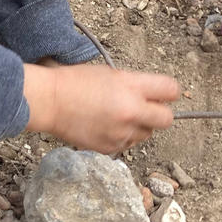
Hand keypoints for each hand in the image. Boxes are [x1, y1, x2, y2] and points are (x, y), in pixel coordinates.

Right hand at [23, 62, 177, 154]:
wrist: (49, 101)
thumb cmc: (74, 82)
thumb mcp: (110, 74)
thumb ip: (135, 85)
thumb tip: (152, 97)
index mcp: (131, 86)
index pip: (171, 90)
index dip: (168, 92)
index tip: (162, 94)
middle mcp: (131, 111)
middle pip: (166, 119)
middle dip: (158, 114)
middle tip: (145, 110)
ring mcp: (122, 132)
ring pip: (146, 135)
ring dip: (138, 127)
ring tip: (116, 118)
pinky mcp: (110, 148)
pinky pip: (127, 145)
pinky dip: (120, 138)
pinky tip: (104, 127)